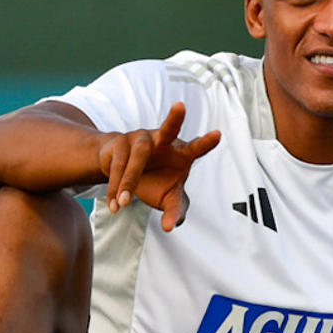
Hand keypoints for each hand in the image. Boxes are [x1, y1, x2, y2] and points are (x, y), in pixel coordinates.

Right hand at [98, 103, 222, 231]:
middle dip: (175, 118)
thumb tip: (171, 226)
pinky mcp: (120, 144)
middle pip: (169, 129)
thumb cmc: (154, 180)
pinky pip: (117, 165)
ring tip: (124, 204)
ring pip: (137, 156)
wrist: (121, 169)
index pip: (196, 147)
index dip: (206, 142)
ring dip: (129, 181)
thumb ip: (175, 211)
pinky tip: (115, 205)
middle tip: (180, 106)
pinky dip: (115, 186)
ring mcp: (140, 139)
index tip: (218, 135)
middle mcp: (162, 141)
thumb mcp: (168, 198)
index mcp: (181, 153)